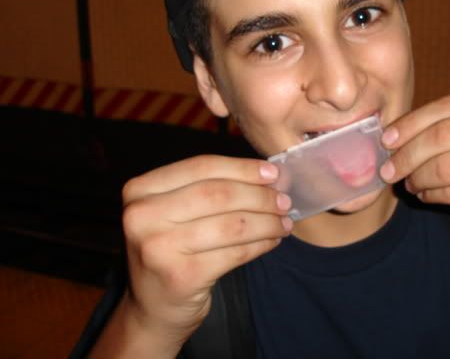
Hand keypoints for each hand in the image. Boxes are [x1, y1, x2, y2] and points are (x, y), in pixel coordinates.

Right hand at [120, 155, 292, 340]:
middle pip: (218, 194)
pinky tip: (273, 240)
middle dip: (260, 196)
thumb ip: (210, 187)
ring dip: (267, 221)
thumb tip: (269, 175)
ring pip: (232, 224)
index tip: (273, 173)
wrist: (153, 308)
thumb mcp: (174, 212)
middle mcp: (141, 216)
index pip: (201, 167)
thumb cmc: (172, 249)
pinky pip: (236, 252)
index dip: (243, 168)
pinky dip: (261, 244)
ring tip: (284, 222)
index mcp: (139, 190)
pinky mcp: (181, 276)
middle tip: (285, 201)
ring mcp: (158, 247)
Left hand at [379, 92, 449, 254]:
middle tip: (389, 168)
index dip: (411, 122)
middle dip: (408, 152)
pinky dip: (431, 194)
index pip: (449, 106)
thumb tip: (394, 131)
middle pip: (444, 134)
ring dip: (417, 176)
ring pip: (445, 165)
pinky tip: (425, 196)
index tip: (387, 139)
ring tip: (409, 183)